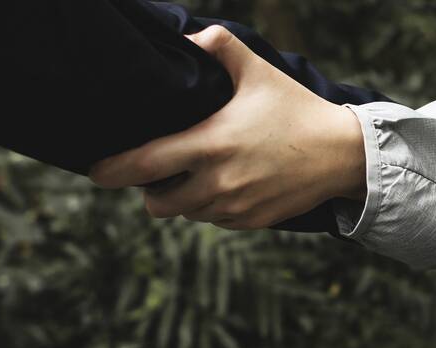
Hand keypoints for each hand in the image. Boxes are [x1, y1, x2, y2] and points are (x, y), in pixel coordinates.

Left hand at [88, 26, 366, 228]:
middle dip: (149, 191)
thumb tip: (188, 38)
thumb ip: (220, 47)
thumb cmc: (296, 109)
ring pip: (186, 213)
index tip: (95, 171)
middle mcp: (218, 183)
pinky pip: (214, 221)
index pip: (144, 166)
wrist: (341, 154)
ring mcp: (234, 207)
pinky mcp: (250, 222)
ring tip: (193, 175)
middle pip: (157, 203)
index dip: (111, 171)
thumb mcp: (258, 71)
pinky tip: (223, 185)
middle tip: (156, 172)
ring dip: (182, 199)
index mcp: (210, 144)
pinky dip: (210, 208)